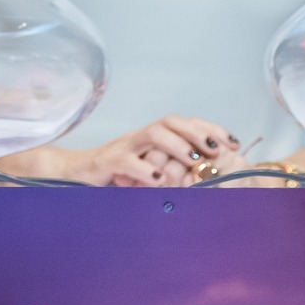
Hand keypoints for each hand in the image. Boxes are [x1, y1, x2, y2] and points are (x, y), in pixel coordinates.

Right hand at [0, 117, 246, 186]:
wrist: (71, 177)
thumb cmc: (114, 179)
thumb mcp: (147, 175)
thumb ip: (170, 174)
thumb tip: (206, 183)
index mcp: (151, 139)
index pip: (184, 123)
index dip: (209, 128)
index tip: (233, 142)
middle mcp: (139, 138)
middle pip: (171, 121)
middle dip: (198, 131)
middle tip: (217, 148)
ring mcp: (122, 147)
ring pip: (152, 134)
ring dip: (176, 145)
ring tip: (194, 159)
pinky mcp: (106, 164)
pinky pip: (126, 161)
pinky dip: (144, 169)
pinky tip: (159, 180)